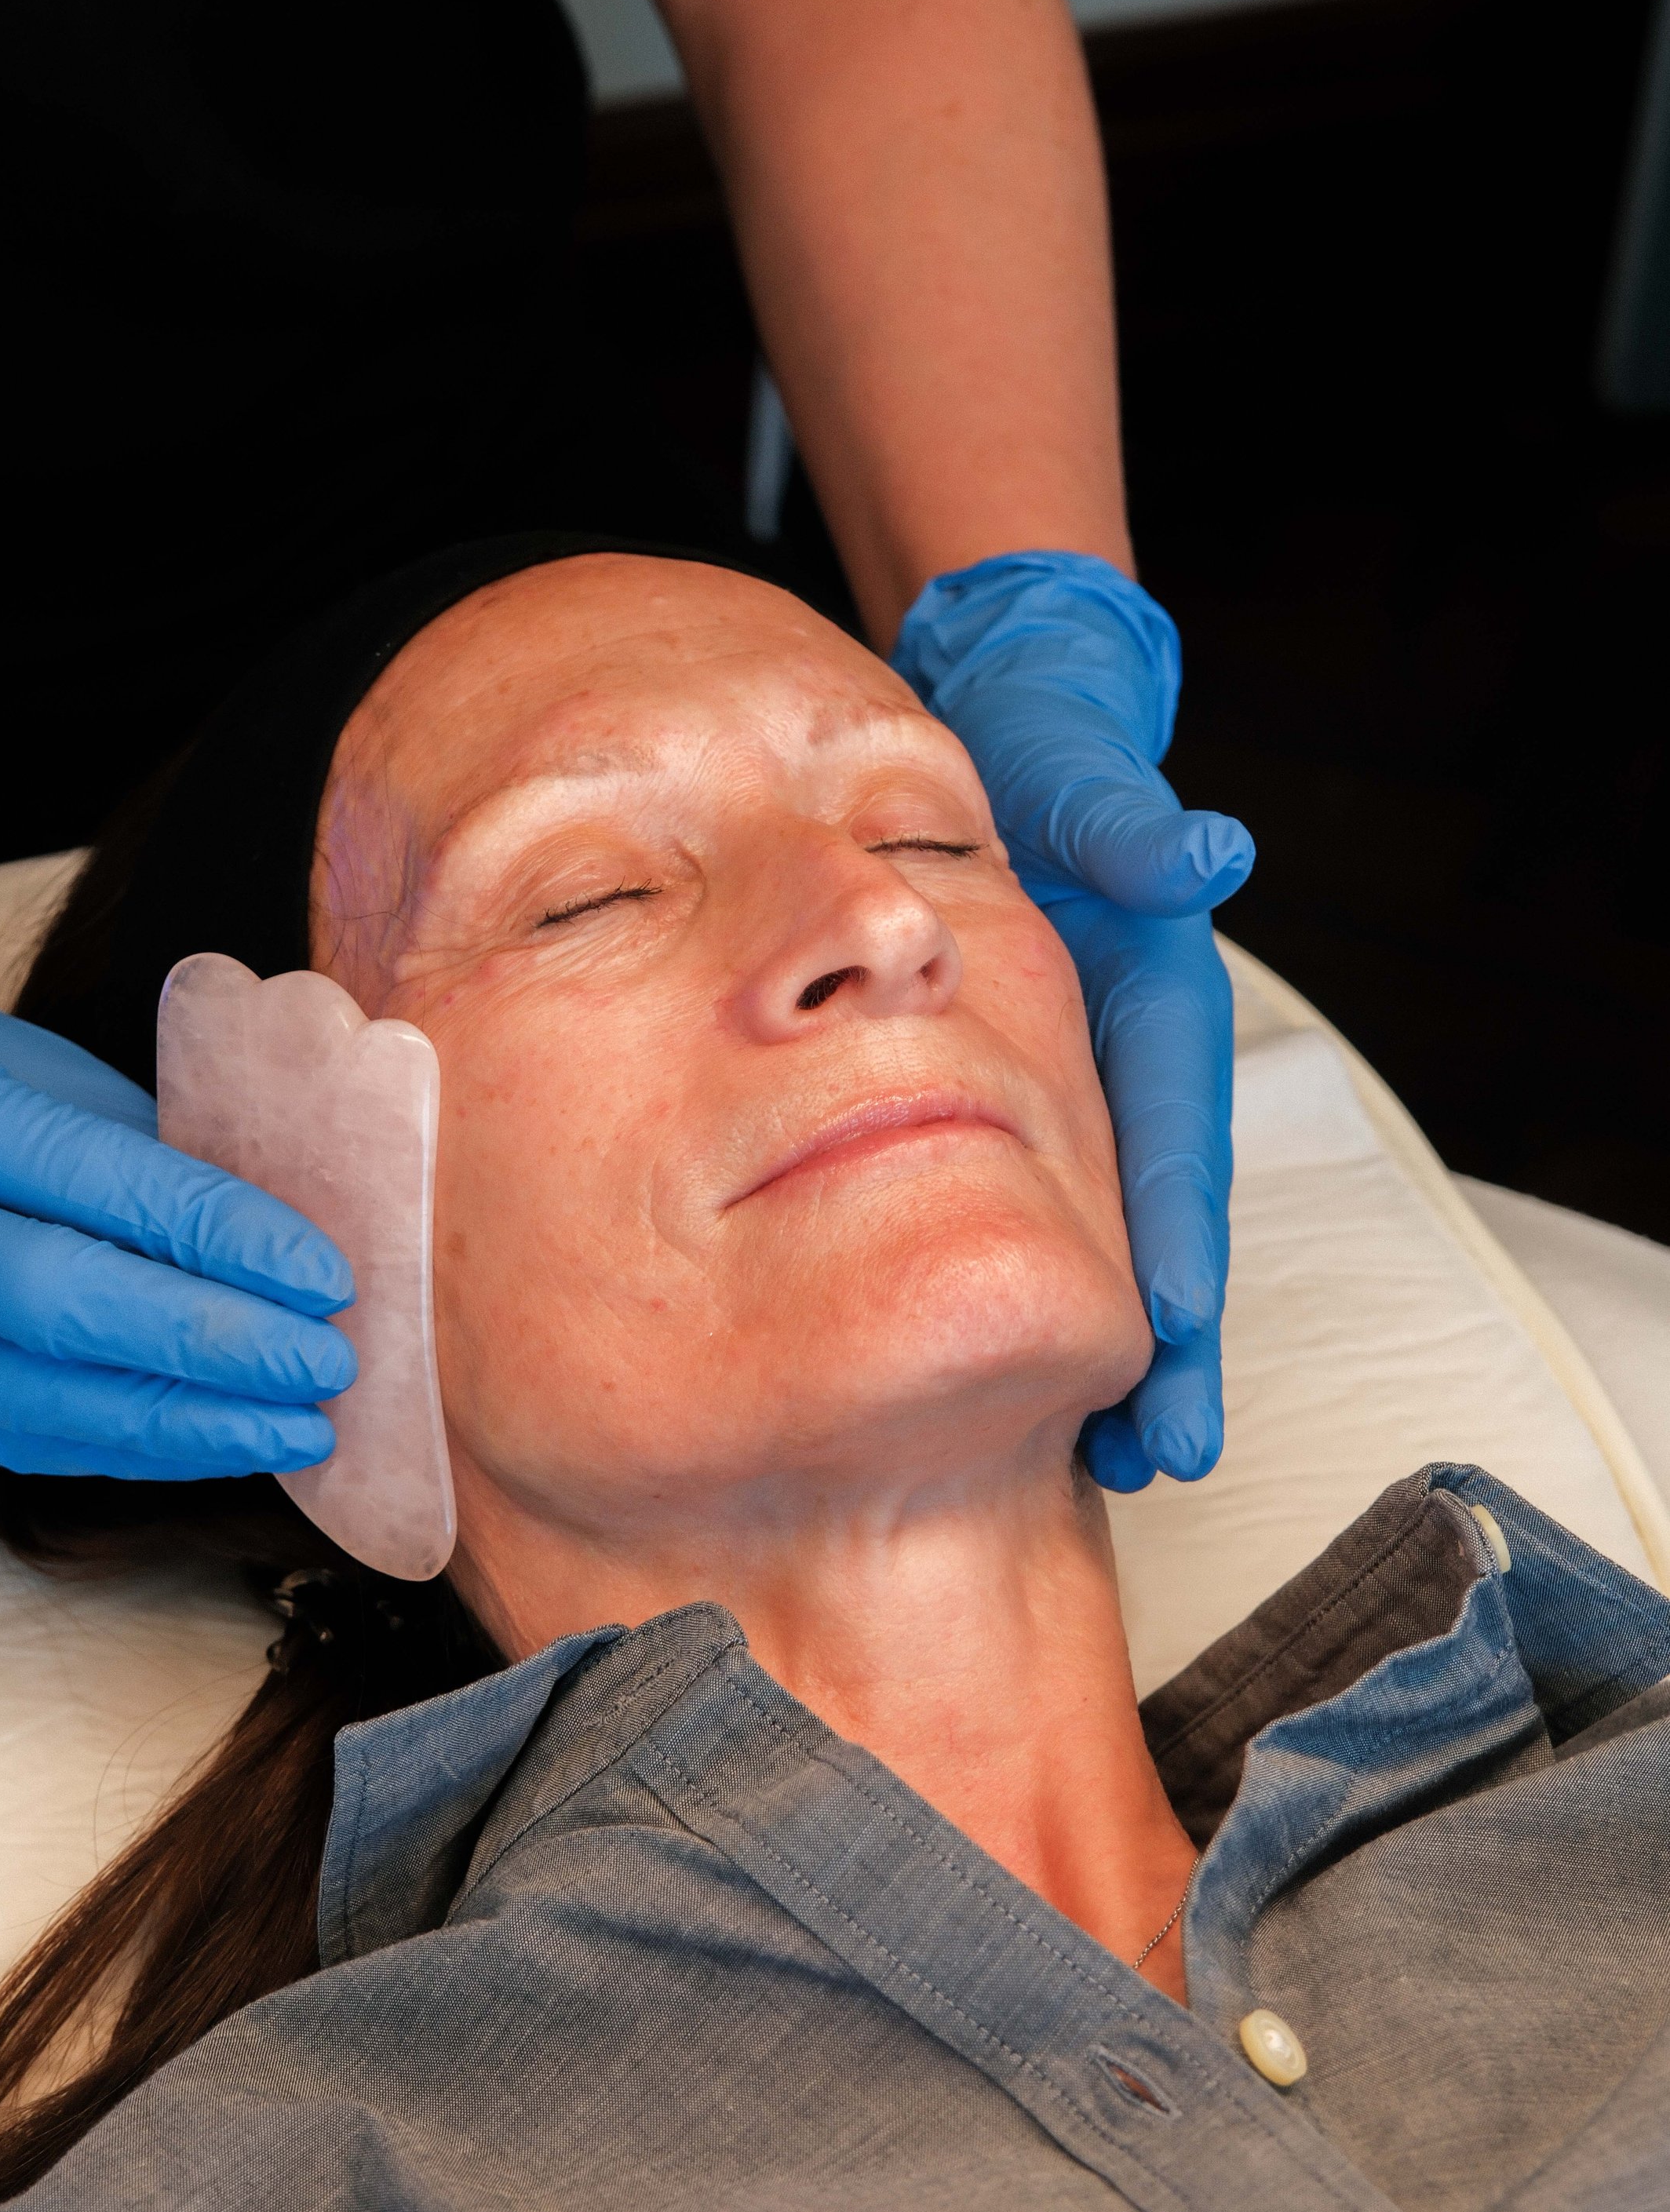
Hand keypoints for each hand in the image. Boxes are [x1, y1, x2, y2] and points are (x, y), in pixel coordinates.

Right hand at [0, 943, 357, 1478]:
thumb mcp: (50, 1082)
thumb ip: (152, 1166)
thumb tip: (290, 1264)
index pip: (95, 1184)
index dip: (223, 1239)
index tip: (329, 1281)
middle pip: (54, 1304)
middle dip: (211, 1347)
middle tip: (325, 1370)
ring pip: (31, 1401)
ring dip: (182, 1426)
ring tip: (294, 1430)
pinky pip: (9, 1439)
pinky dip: (123, 1446)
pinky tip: (211, 1441)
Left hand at [891, 551, 1251, 1490]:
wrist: (1003, 743)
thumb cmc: (1045, 758)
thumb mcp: (1081, 779)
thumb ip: (1133, 823)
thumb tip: (1209, 853)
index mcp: (1160, 1009)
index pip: (1173, 1136)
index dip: (1176, 1234)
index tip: (1176, 1325)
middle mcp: (1133, 1073)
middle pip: (1160, 1228)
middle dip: (1170, 1348)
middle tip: (1156, 1455)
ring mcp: (1083, 1102)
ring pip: (1105, 1249)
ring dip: (1117, 1360)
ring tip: (1110, 1468)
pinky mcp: (1028, 1115)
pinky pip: (1041, 1227)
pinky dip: (1043, 1310)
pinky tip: (1022, 1402)